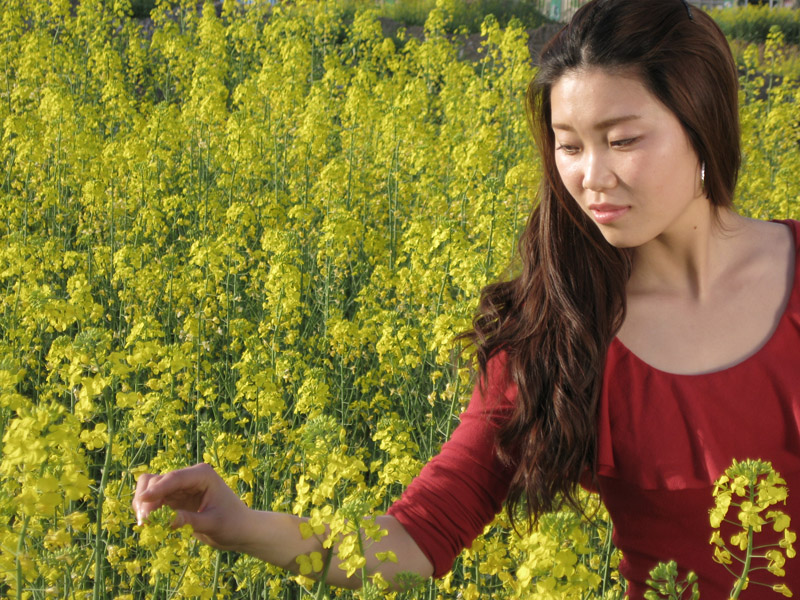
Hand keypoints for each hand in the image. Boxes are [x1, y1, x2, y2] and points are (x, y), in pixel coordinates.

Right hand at [133, 463, 250, 550]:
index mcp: (202, 475)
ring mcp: (180, 487)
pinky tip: (150, 524)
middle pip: (157, 480)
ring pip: (151, 488)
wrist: (240, 530)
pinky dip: (148, 510)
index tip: (142, 501)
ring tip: (145, 525)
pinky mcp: (175, 499)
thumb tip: (167, 521)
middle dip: (147, 499)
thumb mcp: (212, 523)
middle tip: (145, 523)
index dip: (156, 489)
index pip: (174, 478)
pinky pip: (154, 500)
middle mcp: (189, 477)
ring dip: (144, 504)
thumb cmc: (232, 524)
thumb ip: (190, 520)